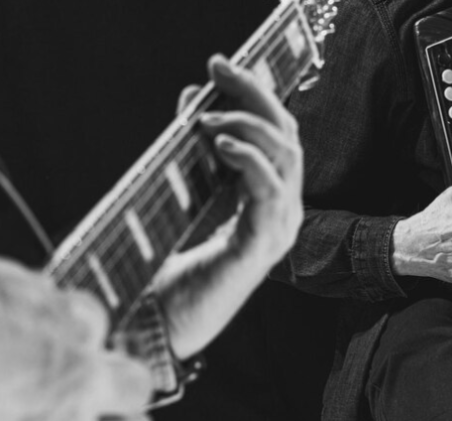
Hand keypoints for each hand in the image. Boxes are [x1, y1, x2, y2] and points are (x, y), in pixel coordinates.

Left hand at [153, 54, 303, 359]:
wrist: (164, 324)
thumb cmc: (172, 266)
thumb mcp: (186, 195)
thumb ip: (194, 152)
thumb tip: (192, 100)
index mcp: (267, 202)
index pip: (278, 137)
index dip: (255, 96)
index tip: (219, 66)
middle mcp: (281, 214)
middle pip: (287, 138)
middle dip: (255, 96)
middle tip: (218, 70)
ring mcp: (277, 231)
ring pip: (286, 159)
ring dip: (247, 125)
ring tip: (207, 116)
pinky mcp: (260, 247)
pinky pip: (268, 191)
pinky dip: (247, 160)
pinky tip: (219, 143)